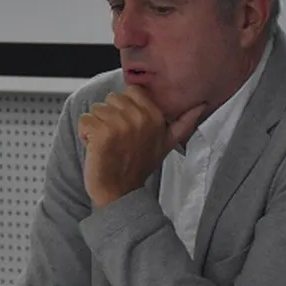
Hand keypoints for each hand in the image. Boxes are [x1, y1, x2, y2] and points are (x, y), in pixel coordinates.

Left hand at [78, 86, 205, 207]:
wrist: (120, 193)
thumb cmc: (139, 167)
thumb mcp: (166, 143)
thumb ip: (184, 123)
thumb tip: (201, 105)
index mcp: (154, 115)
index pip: (131, 91)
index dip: (124, 108)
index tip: (127, 128)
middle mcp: (139, 117)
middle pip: (111, 99)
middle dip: (108, 117)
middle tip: (116, 139)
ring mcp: (120, 124)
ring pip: (96, 110)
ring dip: (95, 127)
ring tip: (106, 145)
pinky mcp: (102, 133)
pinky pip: (84, 120)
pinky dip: (85, 134)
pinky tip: (95, 148)